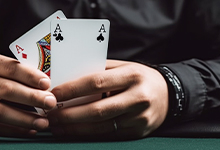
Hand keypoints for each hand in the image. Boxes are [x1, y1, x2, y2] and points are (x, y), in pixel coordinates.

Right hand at [0, 51, 56, 135]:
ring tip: (43, 122)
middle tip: (50, 103)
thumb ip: (14, 73)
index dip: (30, 76)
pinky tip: (28, 130)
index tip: (47, 84)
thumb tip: (44, 86)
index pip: (10, 67)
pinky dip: (13, 131)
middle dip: (32, 98)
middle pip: (6, 90)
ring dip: (25, 119)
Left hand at [48, 60, 167, 139]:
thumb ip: (99, 70)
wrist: (169, 95)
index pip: (96, 82)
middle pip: (97, 109)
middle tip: (49, 115)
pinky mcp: (138, 132)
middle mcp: (138, 97)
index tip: (53, 94)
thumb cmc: (139, 78)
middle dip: (69, 114)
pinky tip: (74, 132)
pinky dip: (88, 134)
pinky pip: (108, 136)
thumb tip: (66, 76)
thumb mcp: (123, 67)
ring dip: (75, 128)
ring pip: (101, 127)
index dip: (72, 90)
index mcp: (132, 75)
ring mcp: (139, 118)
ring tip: (56, 126)